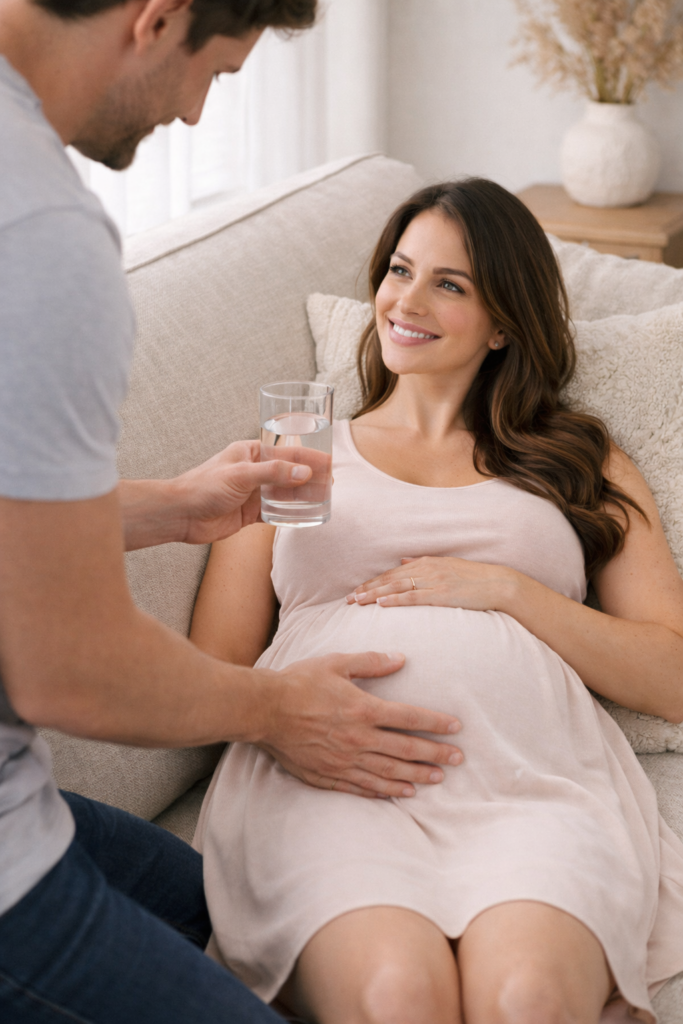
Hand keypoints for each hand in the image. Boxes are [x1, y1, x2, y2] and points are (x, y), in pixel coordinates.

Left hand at [119, 441, 313, 549]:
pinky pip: (275, 513)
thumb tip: (303, 474)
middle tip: (331, 484)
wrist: (181, 515)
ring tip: (324, 500)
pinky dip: (289, 514)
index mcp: (250, 453)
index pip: (286, 453)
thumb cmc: (204, 487)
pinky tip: (304, 517)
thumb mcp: (241, 475)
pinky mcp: (249, 514)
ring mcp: (252, 493)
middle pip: (288, 474)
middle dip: (310, 478)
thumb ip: (273, 474)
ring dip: (302, 497)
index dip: (309, 458)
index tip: (329, 462)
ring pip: (284, 494)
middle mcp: (253, 471)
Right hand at [257, 651, 462, 798]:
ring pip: (388, 773)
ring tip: (437, 779)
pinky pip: (362, 787)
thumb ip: (371, 662)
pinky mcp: (328, 775)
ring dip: (416, 776)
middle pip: (405, 750)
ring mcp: (344, 760)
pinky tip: (400, 793)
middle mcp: (358, 739)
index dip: (436, 723)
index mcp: (363, 709)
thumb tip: (401, 658)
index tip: (456, 728)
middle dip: (435, 754)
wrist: (264, 710)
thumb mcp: (336, 663)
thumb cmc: (299, 682)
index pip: (409, 718)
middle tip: (458, 759)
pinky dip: (385, 791)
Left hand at [346, 556, 517, 611]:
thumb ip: (422, 563)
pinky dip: (396, 600)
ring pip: (397, 587)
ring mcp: (434, 581)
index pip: (393, 573)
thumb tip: (402, 562)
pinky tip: (381, 604)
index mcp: (426, 563)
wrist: (498, 584)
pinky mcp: (441, 594)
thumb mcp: (446, 565)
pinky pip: (414, 597)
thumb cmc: (474, 578)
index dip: (373, 582)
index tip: (357, 591)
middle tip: (348, 599)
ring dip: (375, 595)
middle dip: (367, 589)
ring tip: (357, 602)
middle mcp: (427, 569)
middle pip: (390, 579)